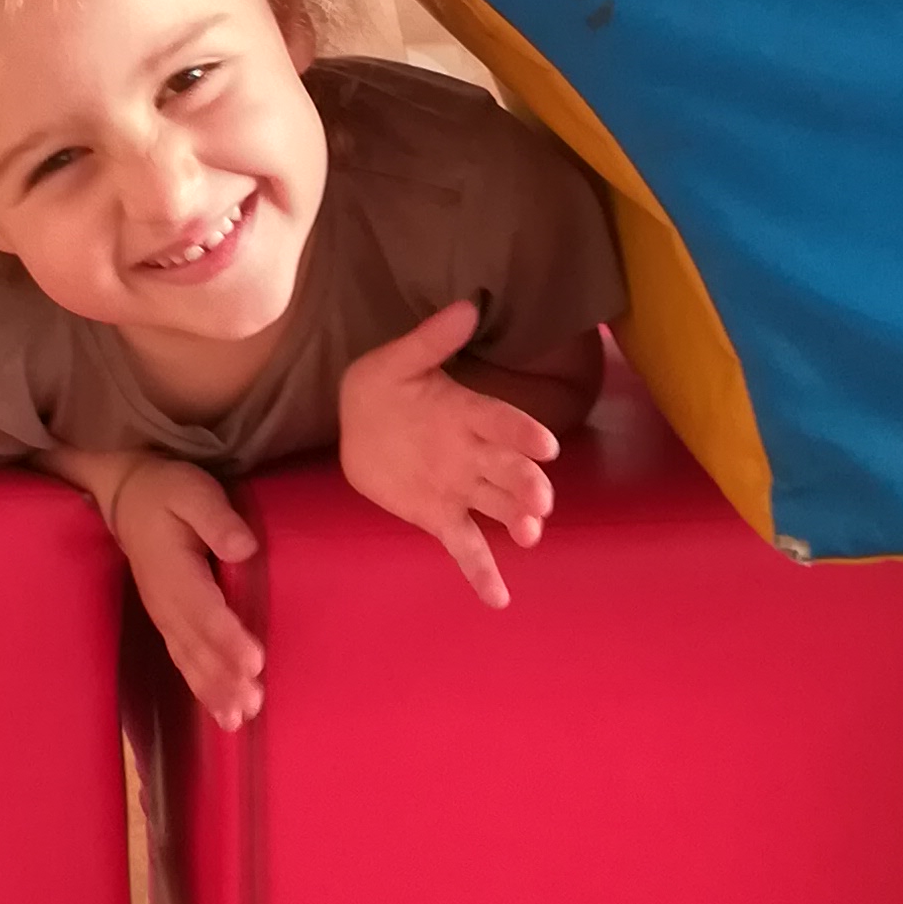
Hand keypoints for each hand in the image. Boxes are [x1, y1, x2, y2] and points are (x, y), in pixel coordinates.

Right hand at [111, 457, 265, 731]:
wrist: (127, 497)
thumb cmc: (166, 491)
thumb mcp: (192, 490)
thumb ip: (216, 518)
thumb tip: (243, 548)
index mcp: (172, 569)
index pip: (203, 609)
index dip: (228, 637)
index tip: (254, 662)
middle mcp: (165, 602)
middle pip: (196, 646)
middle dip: (224, 678)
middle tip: (252, 703)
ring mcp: (164, 616)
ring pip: (189, 661)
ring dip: (214, 692)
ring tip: (239, 718)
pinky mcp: (168, 624)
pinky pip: (184, 663)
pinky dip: (203, 691)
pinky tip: (224, 715)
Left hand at [336, 299, 557, 607]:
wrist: (355, 423)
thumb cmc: (382, 385)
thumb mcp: (397, 360)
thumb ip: (431, 340)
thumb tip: (467, 304)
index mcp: (467, 412)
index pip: (503, 422)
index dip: (524, 432)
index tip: (547, 444)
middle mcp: (474, 452)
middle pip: (509, 470)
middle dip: (527, 484)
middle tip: (542, 500)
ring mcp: (460, 487)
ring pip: (497, 506)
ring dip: (516, 520)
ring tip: (530, 534)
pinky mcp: (441, 516)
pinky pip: (466, 546)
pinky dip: (481, 572)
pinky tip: (498, 598)